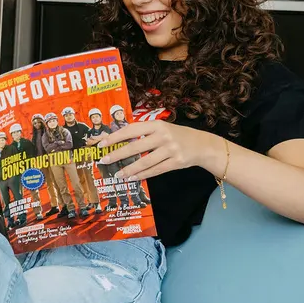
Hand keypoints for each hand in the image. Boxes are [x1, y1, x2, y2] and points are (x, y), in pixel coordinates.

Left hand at [95, 121, 221, 180]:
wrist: (202, 144)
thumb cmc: (176, 136)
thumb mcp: (161, 128)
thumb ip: (143, 133)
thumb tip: (117, 140)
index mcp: (156, 124)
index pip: (131, 130)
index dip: (115, 137)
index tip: (101, 144)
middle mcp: (163, 135)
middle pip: (135, 147)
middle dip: (117, 154)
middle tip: (104, 161)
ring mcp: (171, 149)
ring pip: (145, 162)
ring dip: (129, 170)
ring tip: (117, 175)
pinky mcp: (177, 162)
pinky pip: (156, 170)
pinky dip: (143, 175)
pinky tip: (133, 178)